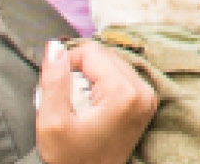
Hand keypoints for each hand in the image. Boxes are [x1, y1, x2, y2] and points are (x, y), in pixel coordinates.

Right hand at [34, 40, 157, 163]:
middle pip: (104, 55)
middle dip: (80, 70)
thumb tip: (54, 48)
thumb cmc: (70, 160)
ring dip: (90, 77)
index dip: (67, 63)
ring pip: (112, 63)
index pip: (91, 51)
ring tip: (79, 105)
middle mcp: (143, 91)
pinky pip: (120, 76)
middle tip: (68, 99)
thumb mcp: (52, 122)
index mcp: (124, 93)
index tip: (57, 87)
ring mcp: (147, 98)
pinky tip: (90, 106)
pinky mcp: (144, 103)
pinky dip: (101, 84)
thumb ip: (53, 81)